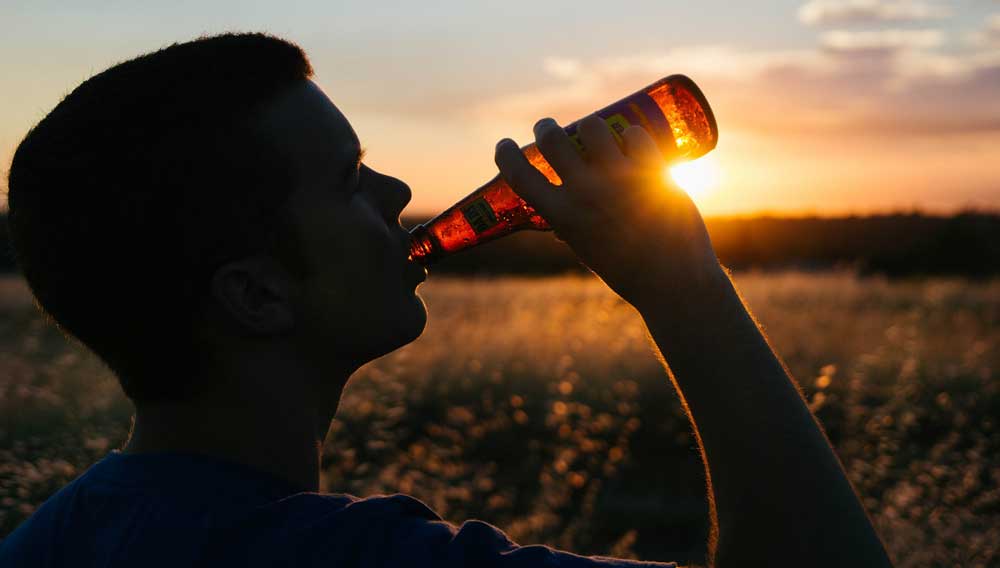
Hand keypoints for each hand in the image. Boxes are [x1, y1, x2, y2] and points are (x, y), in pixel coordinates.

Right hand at [494, 115, 723, 307]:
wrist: (673, 282)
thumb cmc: (627, 272)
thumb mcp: (588, 251)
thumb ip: (573, 231)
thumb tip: (559, 224)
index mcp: (562, 216)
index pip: (519, 175)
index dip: (506, 154)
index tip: (504, 145)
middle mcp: (585, 193)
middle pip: (553, 140)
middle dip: (545, 127)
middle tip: (548, 128)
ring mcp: (619, 179)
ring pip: (593, 128)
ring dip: (590, 127)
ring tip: (595, 133)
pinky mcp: (652, 172)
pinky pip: (635, 135)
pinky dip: (632, 135)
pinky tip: (633, 141)